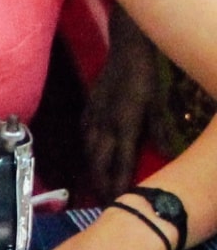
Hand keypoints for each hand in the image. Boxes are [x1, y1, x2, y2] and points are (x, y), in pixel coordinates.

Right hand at [82, 14, 159, 202]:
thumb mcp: (158, 102)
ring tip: (94, 187)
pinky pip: (84, 134)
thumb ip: (159, 129)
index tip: (117, 201)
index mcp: (124, 124)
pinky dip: (86, 150)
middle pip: (99, 162)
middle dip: (100, 184)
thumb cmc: (146, 74)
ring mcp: (93, 115)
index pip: (119, 162)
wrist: (125, 47)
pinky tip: (89, 155)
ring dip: (91, 170)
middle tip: (103, 202)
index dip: (117, 183)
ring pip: (89, 150)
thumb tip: (165, 153)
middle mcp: (104, 124)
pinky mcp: (89, 107)